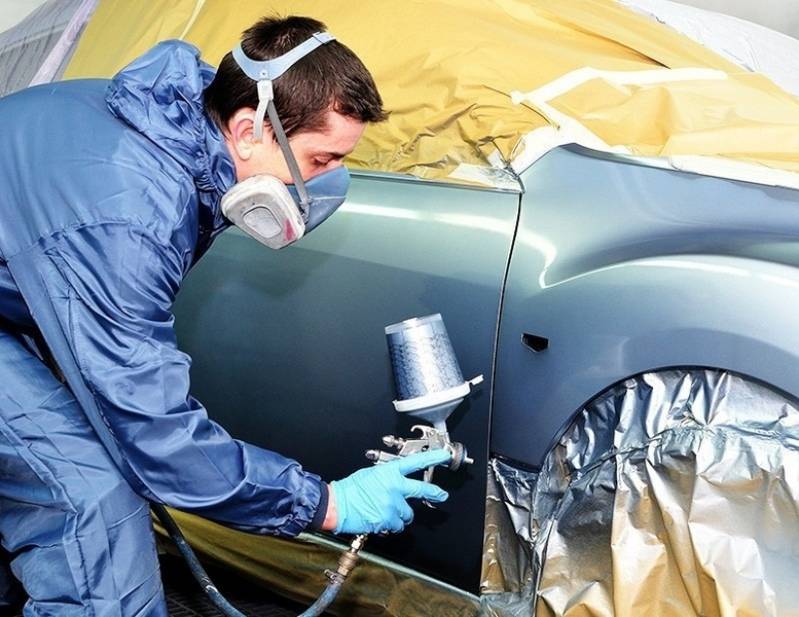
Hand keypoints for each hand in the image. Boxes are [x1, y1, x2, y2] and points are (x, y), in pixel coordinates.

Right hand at [325, 449, 450, 534]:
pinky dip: (391, 525)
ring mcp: (392, 504)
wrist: (336, 505)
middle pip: (422, 489)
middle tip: (442, 495)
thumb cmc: (349, 489)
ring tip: (387, 511)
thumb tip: (396, 480)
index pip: (415, 462)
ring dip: (401, 514)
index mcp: (389, 472)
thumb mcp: (370, 474)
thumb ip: (387, 476)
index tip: (444, 455)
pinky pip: (397, 525)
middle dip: (435, 493)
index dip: (432, 458)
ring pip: (408, 514)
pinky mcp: (388, 520)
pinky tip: (381, 519)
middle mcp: (394, 487)